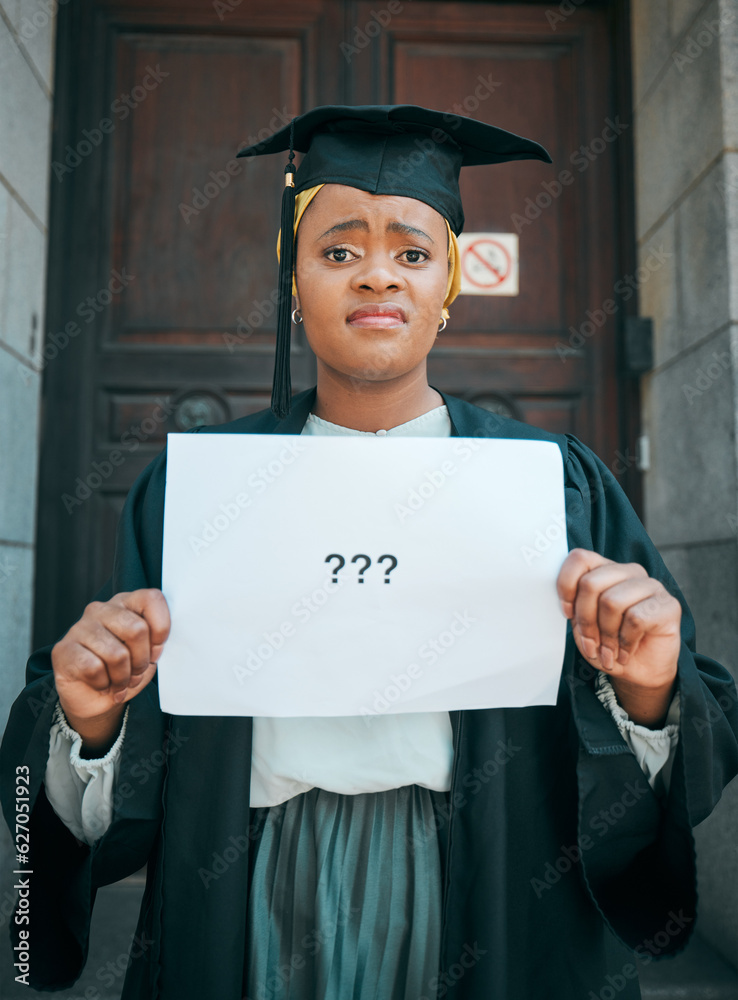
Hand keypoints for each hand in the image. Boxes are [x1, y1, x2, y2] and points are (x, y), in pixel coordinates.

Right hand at [51, 589, 169, 746]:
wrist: (94, 699)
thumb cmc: (125, 671)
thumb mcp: (147, 655)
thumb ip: (156, 643)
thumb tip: (158, 645)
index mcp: (126, 603)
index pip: (151, 598)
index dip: (161, 629)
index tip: (156, 651)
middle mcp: (102, 609)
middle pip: (137, 629)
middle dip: (142, 661)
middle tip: (136, 674)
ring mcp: (80, 627)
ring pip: (116, 654)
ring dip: (123, 678)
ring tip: (121, 683)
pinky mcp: (63, 649)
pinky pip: (94, 668)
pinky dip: (103, 684)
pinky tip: (102, 685)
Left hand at [557, 549, 680, 725]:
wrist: (640, 673)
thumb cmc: (610, 645)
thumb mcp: (583, 627)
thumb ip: (574, 609)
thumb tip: (565, 603)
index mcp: (606, 570)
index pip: (580, 558)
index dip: (566, 586)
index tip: (567, 613)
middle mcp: (629, 572)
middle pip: (591, 583)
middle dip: (585, 620)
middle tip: (590, 644)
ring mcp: (651, 586)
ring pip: (611, 602)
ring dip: (606, 635)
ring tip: (609, 651)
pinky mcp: (669, 605)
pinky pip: (635, 619)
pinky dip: (625, 642)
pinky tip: (626, 652)